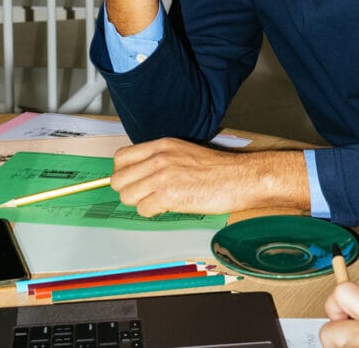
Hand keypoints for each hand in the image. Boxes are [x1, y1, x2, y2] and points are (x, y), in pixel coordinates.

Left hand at [110, 138, 309, 215]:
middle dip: (129, 191)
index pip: (121, 157)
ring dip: (140, 203)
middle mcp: (158, 158)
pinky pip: (143, 210)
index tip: (132, 181)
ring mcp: (162, 176)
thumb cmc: (218, 169)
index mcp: (162, 145)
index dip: (123, 173)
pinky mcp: (169, 195)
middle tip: (145, 195)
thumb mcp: (184, 152)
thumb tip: (140, 174)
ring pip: (127, 196)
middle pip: (119, 179)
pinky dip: (152, 213)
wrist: (239, 178)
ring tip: (158, 202)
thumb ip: (160, 158)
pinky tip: (168, 207)